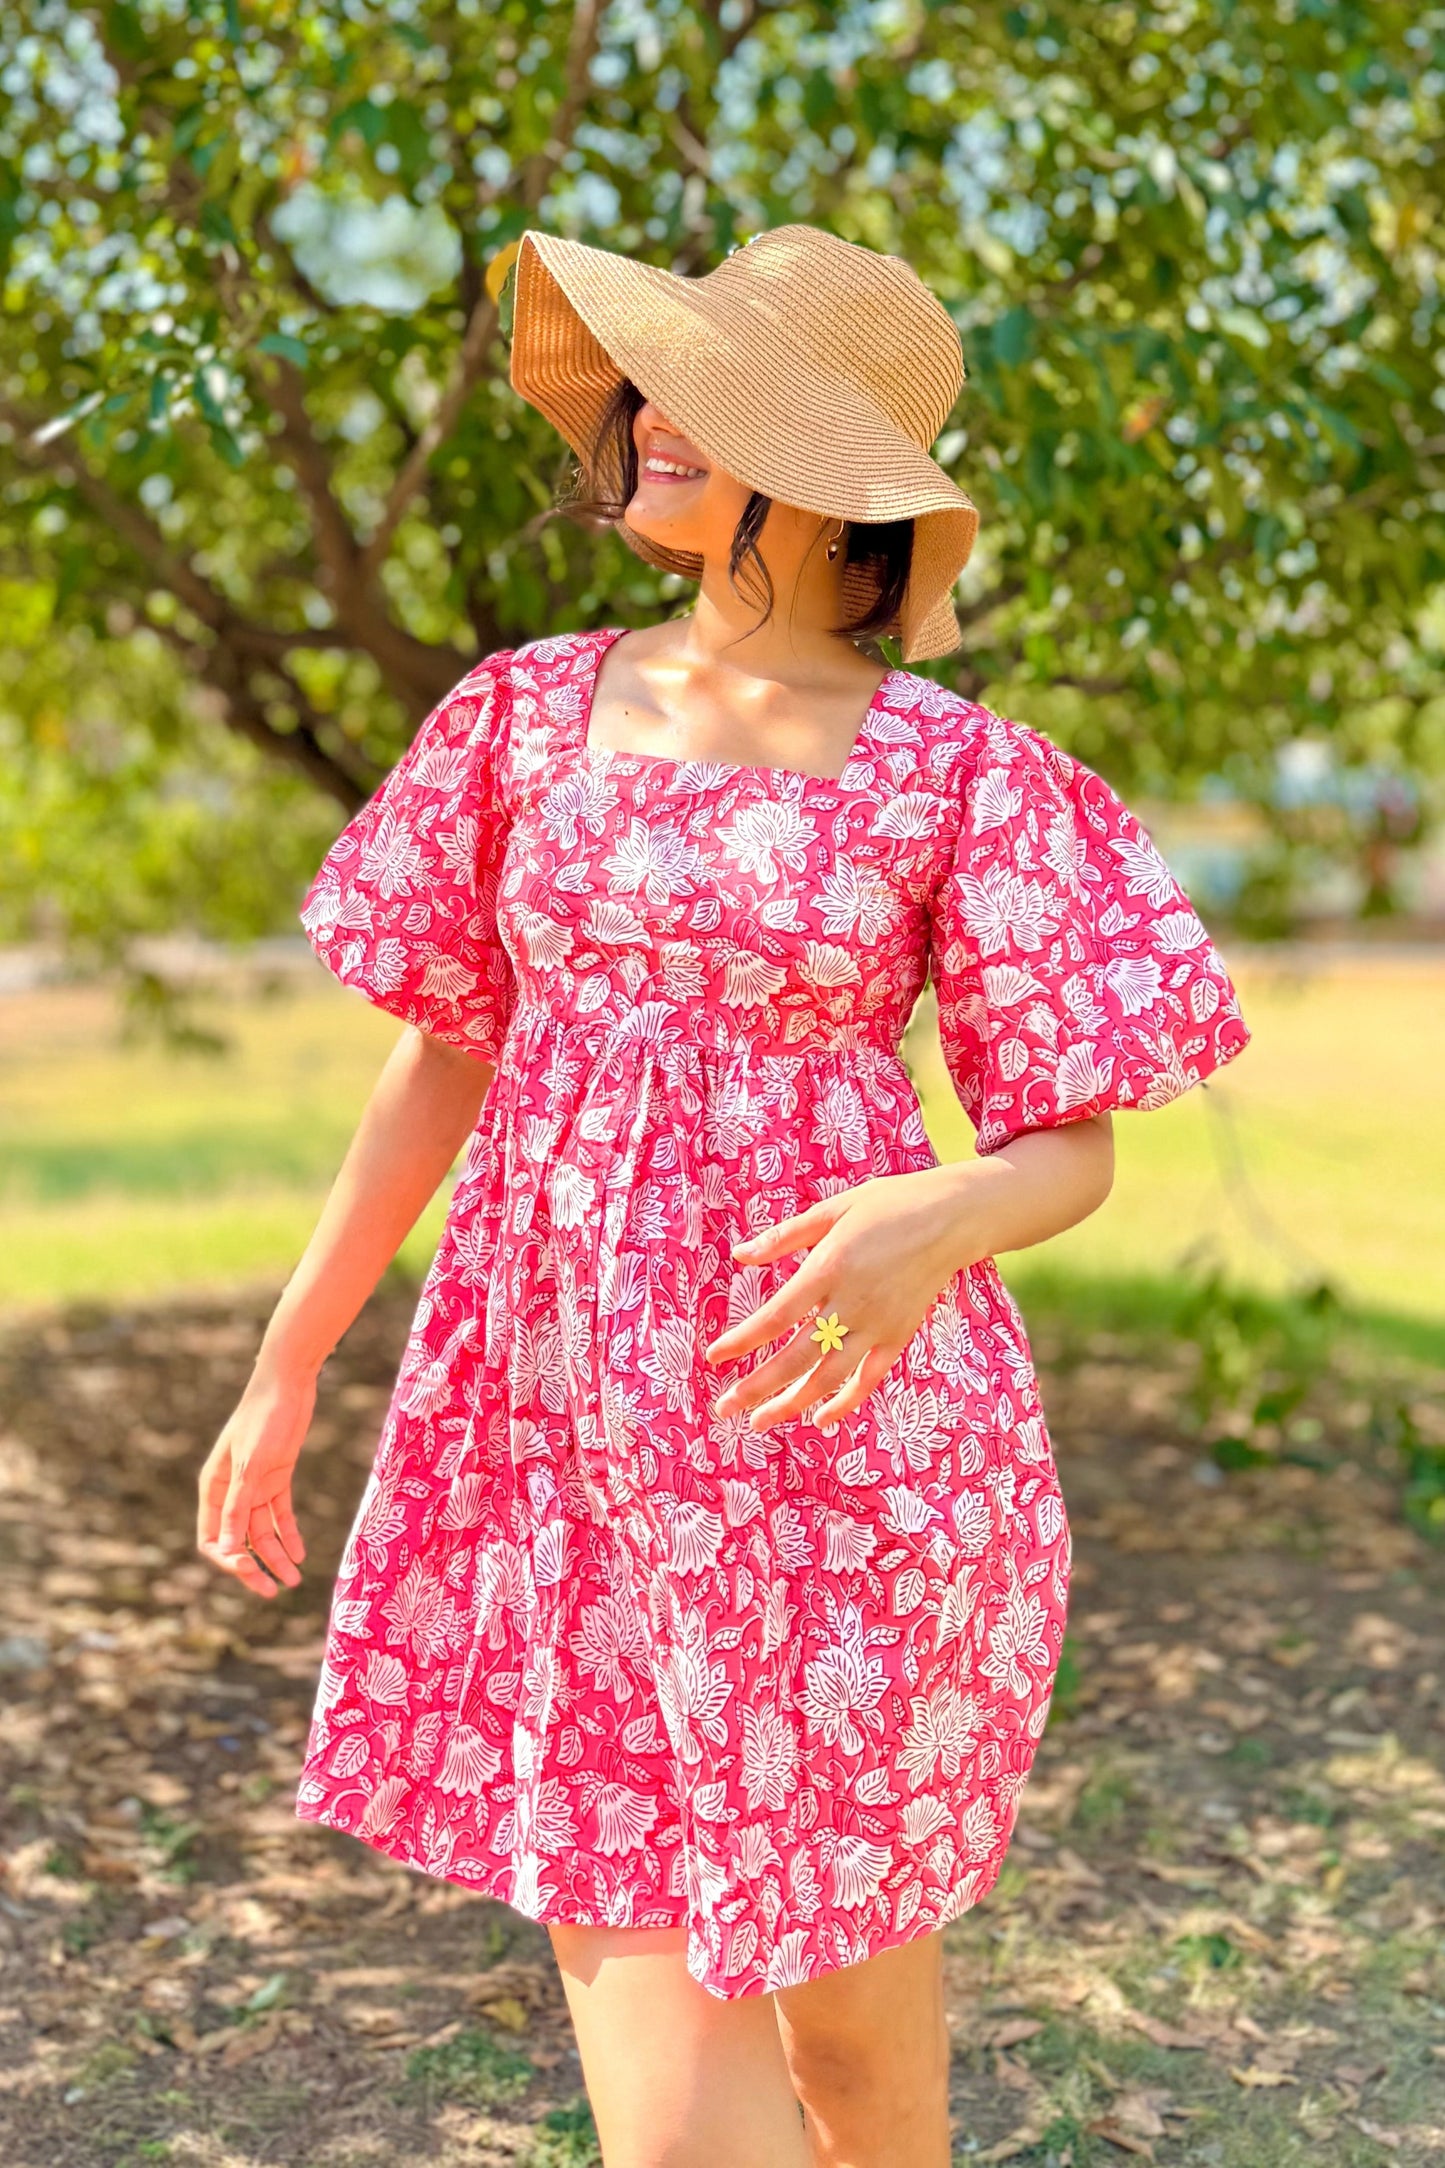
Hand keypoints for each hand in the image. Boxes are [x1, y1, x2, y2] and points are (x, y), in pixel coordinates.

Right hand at [197, 1365, 313, 1597]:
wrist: (288, 1384)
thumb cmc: (262, 1419)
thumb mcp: (250, 1465)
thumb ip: (237, 1506)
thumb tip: (227, 1548)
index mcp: (213, 1488)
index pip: (212, 1538)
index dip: (227, 1559)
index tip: (250, 1568)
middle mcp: (231, 1491)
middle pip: (238, 1540)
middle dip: (253, 1567)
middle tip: (273, 1591)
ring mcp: (255, 1485)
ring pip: (262, 1531)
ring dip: (277, 1556)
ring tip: (294, 1580)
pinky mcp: (278, 1477)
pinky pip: (281, 1514)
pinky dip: (290, 1534)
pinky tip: (301, 1553)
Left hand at [703, 1169, 983, 1434]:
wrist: (952, 1218)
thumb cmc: (889, 1206)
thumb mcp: (833, 1210)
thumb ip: (785, 1237)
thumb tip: (739, 1255)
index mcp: (829, 1268)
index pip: (776, 1316)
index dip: (743, 1341)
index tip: (714, 1357)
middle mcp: (851, 1303)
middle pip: (797, 1357)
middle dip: (757, 1386)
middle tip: (725, 1407)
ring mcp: (878, 1324)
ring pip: (829, 1376)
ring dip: (792, 1402)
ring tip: (760, 1421)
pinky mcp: (899, 1335)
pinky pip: (869, 1378)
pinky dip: (846, 1402)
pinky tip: (820, 1418)